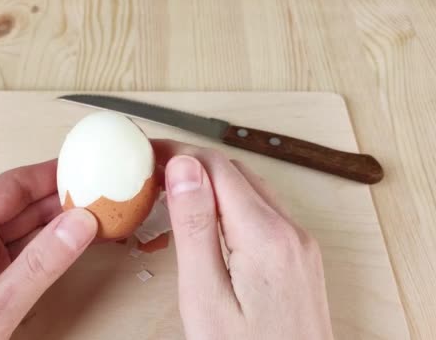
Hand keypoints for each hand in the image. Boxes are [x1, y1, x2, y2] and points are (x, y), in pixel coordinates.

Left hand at [0, 160, 97, 339]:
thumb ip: (39, 266)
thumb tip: (80, 223)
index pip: (10, 188)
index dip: (49, 174)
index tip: (85, 166)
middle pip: (19, 208)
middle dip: (60, 201)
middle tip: (102, 195)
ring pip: (21, 234)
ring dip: (57, 227)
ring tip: (97, 218)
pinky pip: (18, 258)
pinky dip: (47, 252)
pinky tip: (71, 246)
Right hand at [154, 140, 333, 339]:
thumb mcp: (205, 295)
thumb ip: (195, 228)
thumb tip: (184, 169)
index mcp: (266, 235)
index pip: (217, 168)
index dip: (179, 152)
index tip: (147, 151)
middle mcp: (290, 231)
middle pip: (236, 173)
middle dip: (193, 162)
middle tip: (153, 168)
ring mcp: (300, 243)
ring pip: (250, 189)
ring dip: (212, 180)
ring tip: (174, 188)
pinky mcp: (300, 256)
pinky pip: (263, 211)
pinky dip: (231, 202)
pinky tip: (208, 218)